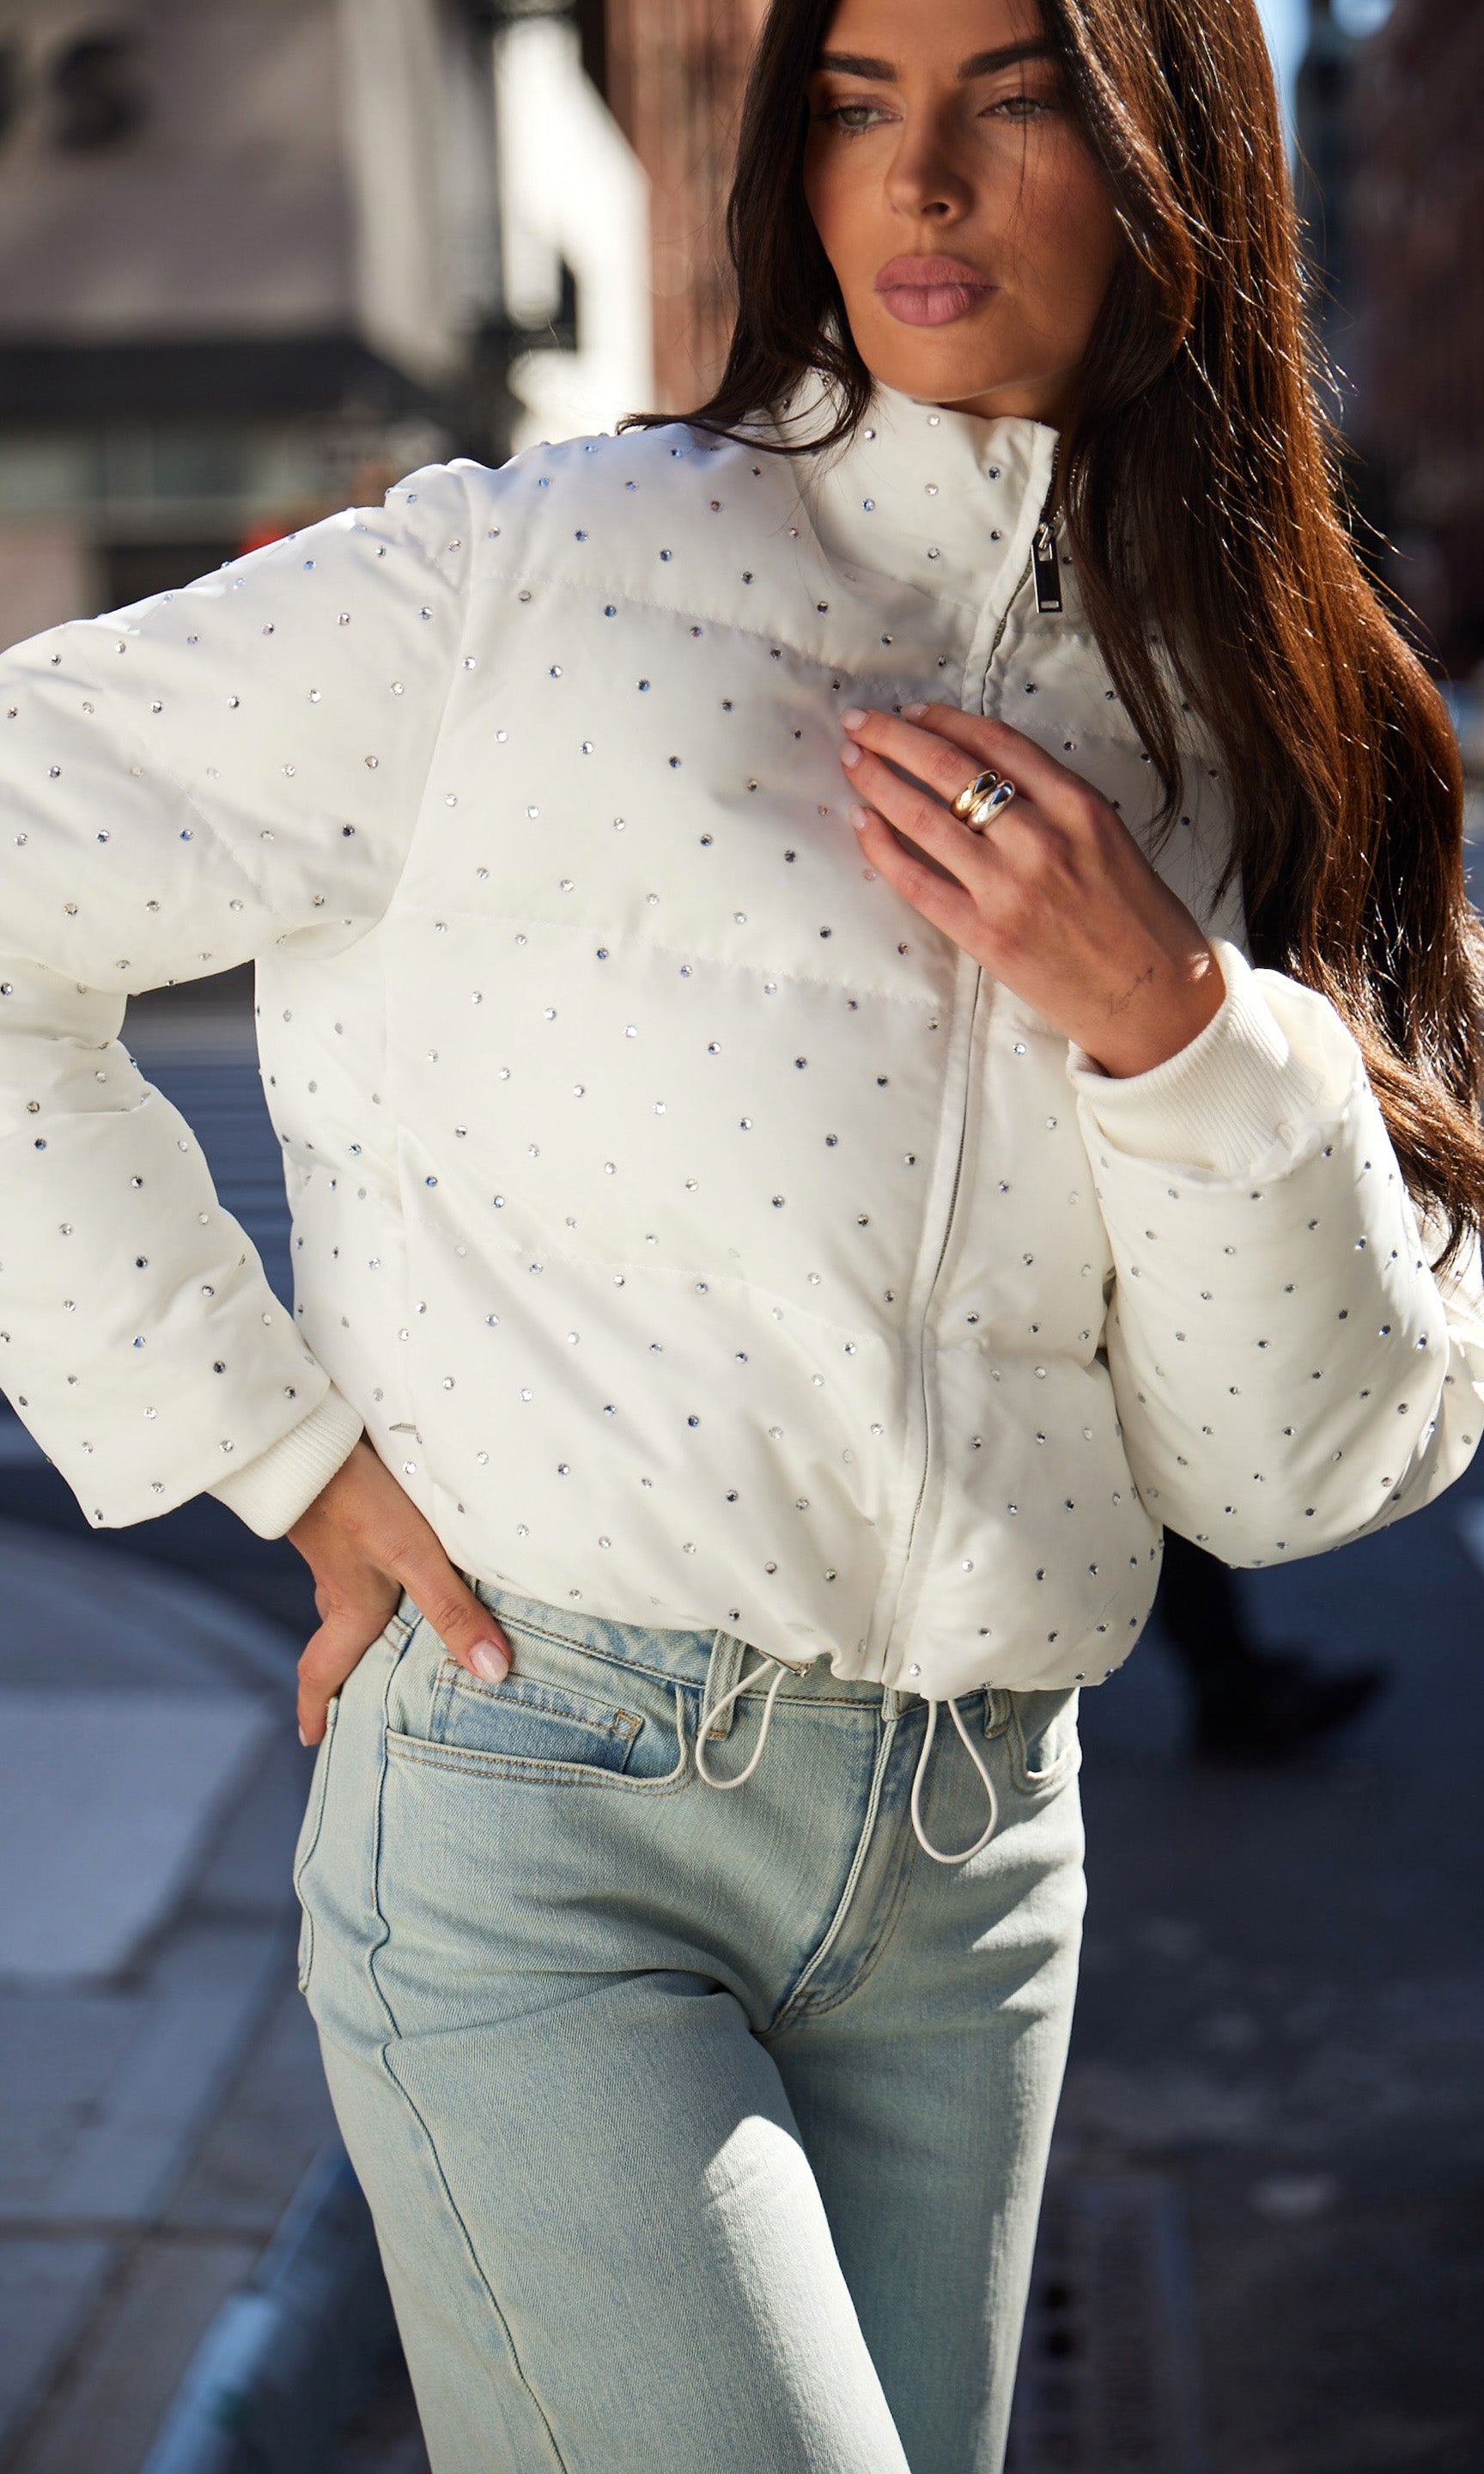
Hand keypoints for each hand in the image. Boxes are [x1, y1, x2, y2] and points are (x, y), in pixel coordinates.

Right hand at [286, 1437, 511, 1743]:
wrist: (306, 1439)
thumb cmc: (357, 1501)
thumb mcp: (414, 1557)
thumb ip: (453, 1611)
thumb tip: (491, 1674)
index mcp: (351, 1607)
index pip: (324, 1670)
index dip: (317, 1708)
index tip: (312, 1740)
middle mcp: (336, 1583)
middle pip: (336, 1636)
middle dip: (344, 1666)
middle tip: (356, 1689)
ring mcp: (332, 1547)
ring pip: (343, 1595)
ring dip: (358, 1616)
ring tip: (387, 1624)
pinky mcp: (336, 1513)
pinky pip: (350, 1558)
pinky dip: (365, 1571)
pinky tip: (388, 1553)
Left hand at [840, 704, 1222, 1076]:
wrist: (1153, 997)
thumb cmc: (1136, 918)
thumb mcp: (1109, 837)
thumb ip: (1055, 802)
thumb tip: (985, 773)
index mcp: (1078, 806)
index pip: (995, 743)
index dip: (944, 719)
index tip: (911, 712)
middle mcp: (1040, 838)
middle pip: (948, 768)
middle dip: (892, 737)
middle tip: (857, 723)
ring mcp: (1008, 887)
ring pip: (923, 816)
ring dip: (878, 782)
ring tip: (852, 764)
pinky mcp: (984, 933)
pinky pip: (916, 880)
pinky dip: (881, 847)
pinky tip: (861, 823)